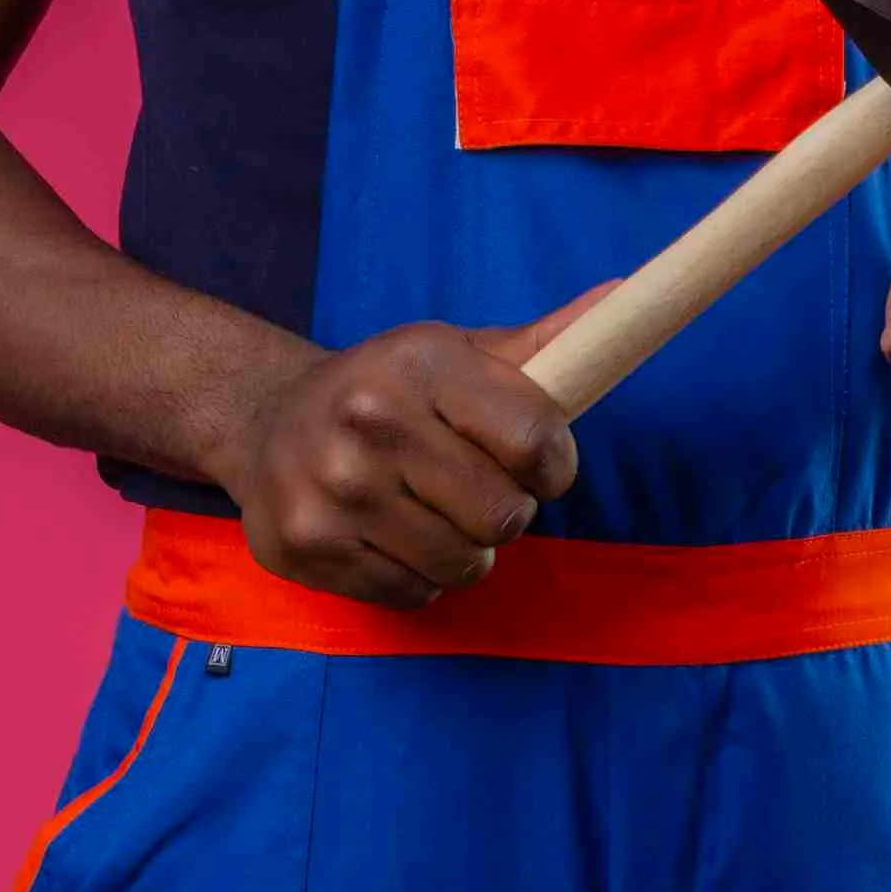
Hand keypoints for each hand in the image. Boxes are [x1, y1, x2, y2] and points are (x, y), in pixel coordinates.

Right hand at [205, 296, 599, 609]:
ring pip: (462, 565)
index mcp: (421, 363)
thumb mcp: (458, 352)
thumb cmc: (388, 387)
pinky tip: (392, 534)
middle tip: (475, 486)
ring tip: (433, 511)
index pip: (535, 438)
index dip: (555, 465)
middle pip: (504, 516)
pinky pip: (413, 593)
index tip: (541, 465)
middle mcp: (372, 421)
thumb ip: (544, 344)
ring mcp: (335, 490)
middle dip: (506, 510)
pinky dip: (418, 576)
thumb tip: (625, 298)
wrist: (265, 420)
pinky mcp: (308, 548)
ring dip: (465, 550)